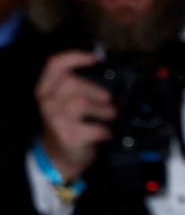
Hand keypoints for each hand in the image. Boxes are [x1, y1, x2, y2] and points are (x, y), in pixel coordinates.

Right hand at [35, 50, 113, 181]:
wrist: (60, 157)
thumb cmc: (68, 125)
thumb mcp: (66, 103)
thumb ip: (78, 87)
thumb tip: (106, 74)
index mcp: (46, 90)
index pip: (55, 64)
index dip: (75, 57)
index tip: (95, 58)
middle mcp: (47, 102)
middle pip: (73, 82)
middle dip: (96, 91)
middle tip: (107, 102)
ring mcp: (55, 120)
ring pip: (82, 103)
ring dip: (103, 110)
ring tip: (109, 116)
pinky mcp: (69, 136)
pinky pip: (95, 128)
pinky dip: (106, 131)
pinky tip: (105, 134)